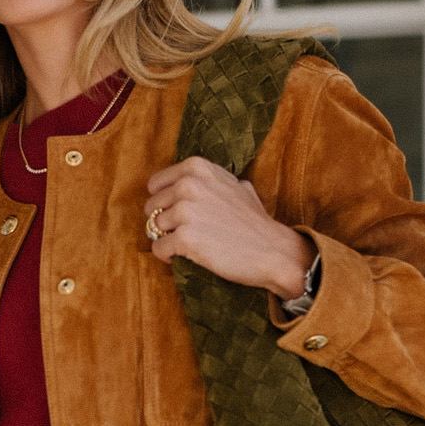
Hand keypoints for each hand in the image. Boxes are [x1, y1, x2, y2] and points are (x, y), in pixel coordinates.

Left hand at [145, 158, 313, 298]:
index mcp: (197, 168)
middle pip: (152, 207)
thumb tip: (187, 182)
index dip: (163, 202)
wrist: (272, 250)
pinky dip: (167, 256)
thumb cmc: (254, 221)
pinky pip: (158, 249)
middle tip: (184, 233)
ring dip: (167, 239)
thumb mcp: (235, 185)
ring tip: (188, 245)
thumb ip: (209, 180)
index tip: (174, 213)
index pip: (155, 184)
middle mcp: (188, 184)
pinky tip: (184, 257)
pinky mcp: (185, 238)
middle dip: (164, 222)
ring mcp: (185, 211)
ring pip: (153, 228)